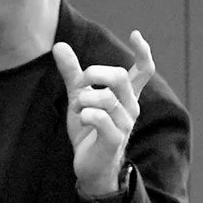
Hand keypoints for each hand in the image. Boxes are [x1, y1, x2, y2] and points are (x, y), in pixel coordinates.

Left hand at [52, 29, 154, 199]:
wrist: (89, 167)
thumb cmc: (89, 131)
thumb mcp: (78, 98)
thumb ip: (72, 73)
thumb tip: (58, 45)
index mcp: (126, 96)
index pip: (144, 71)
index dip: (143, 52)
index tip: (135, 34)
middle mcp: (130, 108)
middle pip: (120, 77)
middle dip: (94, 74)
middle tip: (80, 84)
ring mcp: (125, 124)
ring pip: (105, 97)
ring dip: (84, 100)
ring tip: (79, 110)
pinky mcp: (114, 139)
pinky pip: (99, 117)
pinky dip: (85, 115)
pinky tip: (82, 120)